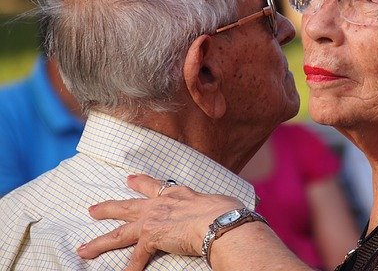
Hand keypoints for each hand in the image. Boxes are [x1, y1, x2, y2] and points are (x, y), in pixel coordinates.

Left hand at [77, 174, 243, 269]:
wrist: (220, 221)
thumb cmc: (227, 211)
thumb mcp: (220, 203)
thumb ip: (216, 206)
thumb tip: (231, 210)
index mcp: (178, 194)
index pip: (155, 186)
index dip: (140, 183)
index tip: (128, 179)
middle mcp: (161, 204)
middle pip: (128, 206)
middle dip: (108, 207)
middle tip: (92, 209)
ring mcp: (153, 220)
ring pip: (120, 232)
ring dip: (99, 242)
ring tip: (83, 249)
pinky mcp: (152, 237)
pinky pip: (136, 259)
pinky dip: (129, 269)